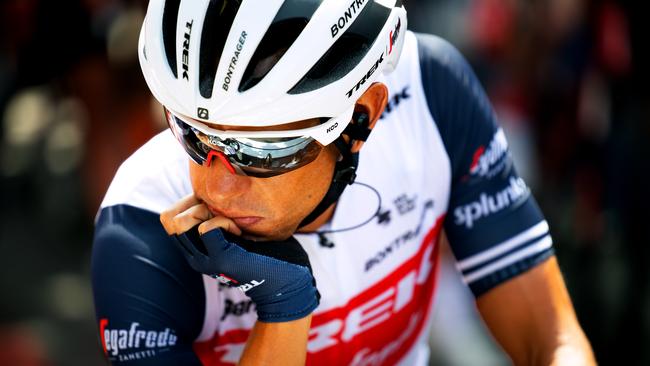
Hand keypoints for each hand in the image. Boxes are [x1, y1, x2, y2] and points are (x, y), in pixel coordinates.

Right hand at [160, 195, 319, 321]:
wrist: (287, 282)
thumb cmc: (267, 252)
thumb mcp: (236, 232)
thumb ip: (219, 217)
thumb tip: (211, 190)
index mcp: (196, 248)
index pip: (168, 217)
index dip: (188, 203)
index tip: (216, 207)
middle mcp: (194, 256)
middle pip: (168, 218)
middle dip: (193, 204)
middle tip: (223, 212)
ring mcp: (205, 259)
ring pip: (180, 222)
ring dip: (206, 212)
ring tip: (231, 221)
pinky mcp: (222, 259)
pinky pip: (207, 228)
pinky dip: (223, 221)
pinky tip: (240, 230)